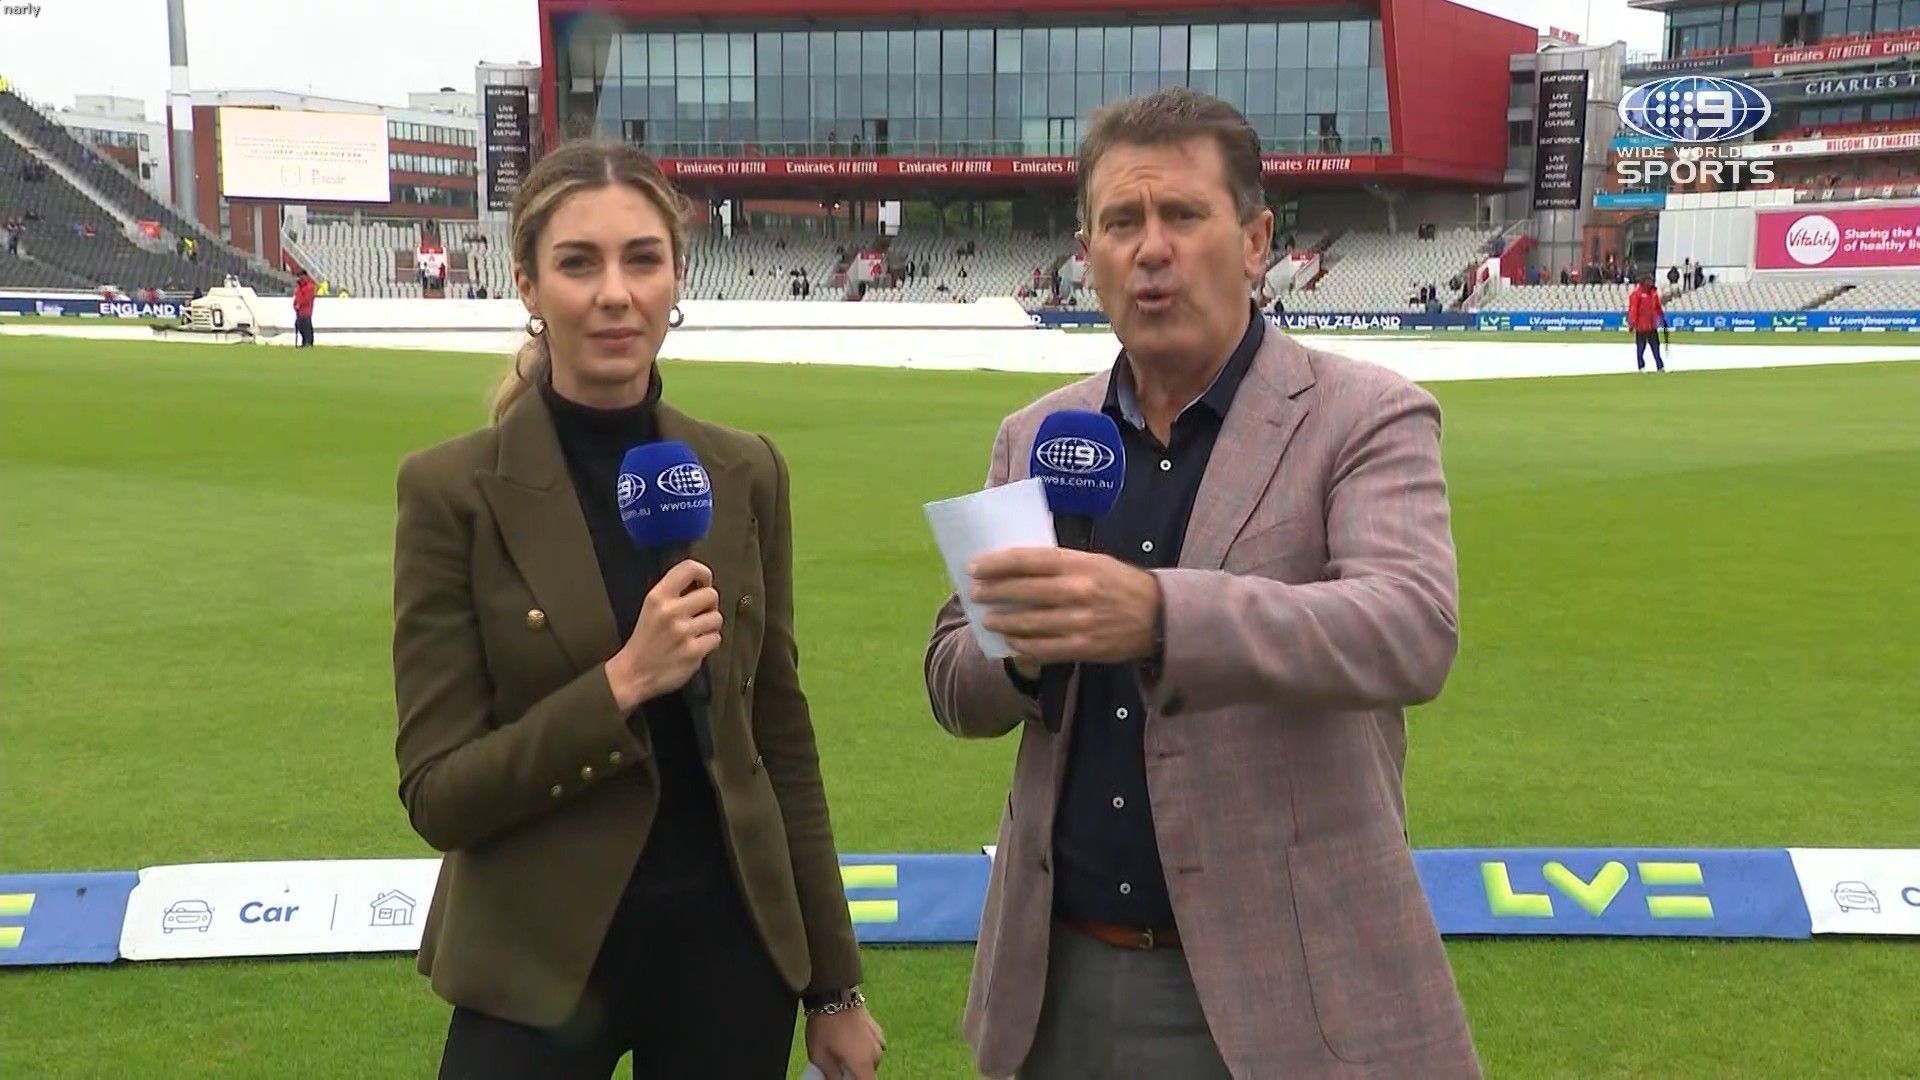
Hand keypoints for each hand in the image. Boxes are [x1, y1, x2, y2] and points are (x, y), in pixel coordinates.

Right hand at [606, 559, 720, 710]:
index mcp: (658, 597)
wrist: (633, 673)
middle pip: (711, 594)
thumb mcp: (651, 608)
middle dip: (710, 605)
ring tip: (695, 633)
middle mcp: (670, 611)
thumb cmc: (644, 641)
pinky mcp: (693, 652)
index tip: (704, 583)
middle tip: (700, 614)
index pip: (689, 568)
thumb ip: (673, 594)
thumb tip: (701, 583)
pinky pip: (716, 639)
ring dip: (710, 626)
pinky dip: (709, 643)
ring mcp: (682, 632)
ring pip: (717, 618)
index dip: (704, 573)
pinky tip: (696, 646)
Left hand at [806, 1006, 884, 1079]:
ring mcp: (878, 1040)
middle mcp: (876, 1054)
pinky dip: (862, 1048)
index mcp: (863, 1064)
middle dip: (854, 1073)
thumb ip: (830, 1076)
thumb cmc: (825, 1026)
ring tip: (841, 1051)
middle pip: (868, 1073)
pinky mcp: (877, 1029)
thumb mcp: (820, 1057)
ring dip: (859, 1060)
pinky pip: (871, 1046)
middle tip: (837, 1066)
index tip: (844, 1079)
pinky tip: (848, 1040)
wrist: (834, 995)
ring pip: (870, 1059)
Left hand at [970, 547, 1159, 666]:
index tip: (975, 567)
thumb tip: (1017, 565)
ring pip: (1029, 623)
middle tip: (975, 593)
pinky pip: (1044, 649)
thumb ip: (1059, 563)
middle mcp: (1077, 591)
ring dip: (1003, 622)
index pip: (1028, 560)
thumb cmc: (1120, 583)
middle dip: (993, 593)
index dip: (997, 564)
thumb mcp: (1094, 561)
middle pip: (1023, 592)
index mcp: (1078, 564)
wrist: (1158, 616)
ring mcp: (1080, 622)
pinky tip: (1011, 642)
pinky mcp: (1084, 647)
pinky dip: (1023, 646)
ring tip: (988, 620)